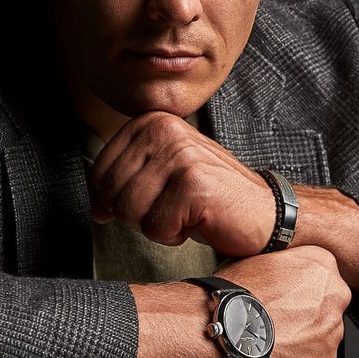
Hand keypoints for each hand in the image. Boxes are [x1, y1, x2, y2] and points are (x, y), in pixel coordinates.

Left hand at [88, 111, 273, 256]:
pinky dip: (173, 236)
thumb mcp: (159, 180)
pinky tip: (198, 220)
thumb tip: (95, 208)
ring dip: (156, 225)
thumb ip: (122, 185)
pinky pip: (154, 228)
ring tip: (185, 212)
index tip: (157, 197)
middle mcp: (163, 129)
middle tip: (173, 207)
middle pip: (110, 192)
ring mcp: (180, 154)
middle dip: (137, 215)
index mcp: (150, 121)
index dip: (120, 199)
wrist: (263, 212)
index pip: (99, 172)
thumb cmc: (208, 198)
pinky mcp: (193, 184)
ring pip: (128, 211)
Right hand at [130, 244, 350, 357]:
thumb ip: (287, 266)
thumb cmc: (235, 293)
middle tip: (281, 318)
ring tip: (275, 337)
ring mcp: (332, 330)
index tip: (288, 296)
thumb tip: (283, 273)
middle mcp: (335, 295)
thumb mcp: (264, 259)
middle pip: (328, 305)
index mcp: (322, 263)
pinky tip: (278, 354)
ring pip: (324, 335)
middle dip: (309, 313)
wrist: (225, 327)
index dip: (302, 288)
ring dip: (305, 337)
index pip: (322, 276)